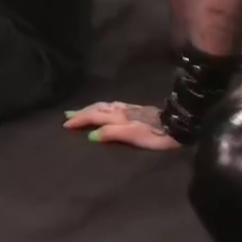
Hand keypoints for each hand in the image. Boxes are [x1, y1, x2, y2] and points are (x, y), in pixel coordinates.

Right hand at [64, 102, 180, 149]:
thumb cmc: (155, 135)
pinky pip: (112, 106)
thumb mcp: (133, 136)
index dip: (80, 120)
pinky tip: (105, 109)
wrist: (176, 125)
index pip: (95, 116)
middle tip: (67, 115)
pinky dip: (103, 107)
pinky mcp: (136, 110)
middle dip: (82, 112)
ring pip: (105, 106)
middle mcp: (122, 110)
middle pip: (98, 108)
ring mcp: (129, 108)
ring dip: (91, 108)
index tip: (65, 124)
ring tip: (81, 111)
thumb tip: (91, 135)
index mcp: (119, 116)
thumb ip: (112, 134)